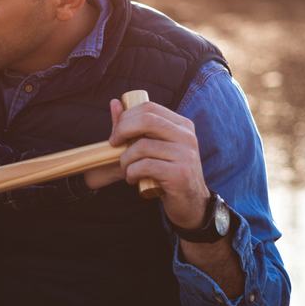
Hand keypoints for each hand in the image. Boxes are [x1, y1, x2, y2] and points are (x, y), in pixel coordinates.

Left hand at [103, 97, 209, 229]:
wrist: (190, 203)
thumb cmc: (166, 172)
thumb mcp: (152, 147)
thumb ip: (133, 126)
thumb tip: (115, 103)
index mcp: (182, 125)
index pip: (149, 108)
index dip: (126, 117)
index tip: (116, 134)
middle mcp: (187, 136)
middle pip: (146, 120)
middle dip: (122, 131)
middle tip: (114, 145)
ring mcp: (186, 155)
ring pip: (142, 146)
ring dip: (125, 160)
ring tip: (127, 169)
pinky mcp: (180, 174)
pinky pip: (145, 166)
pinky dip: (131, 173)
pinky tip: (133, 179)